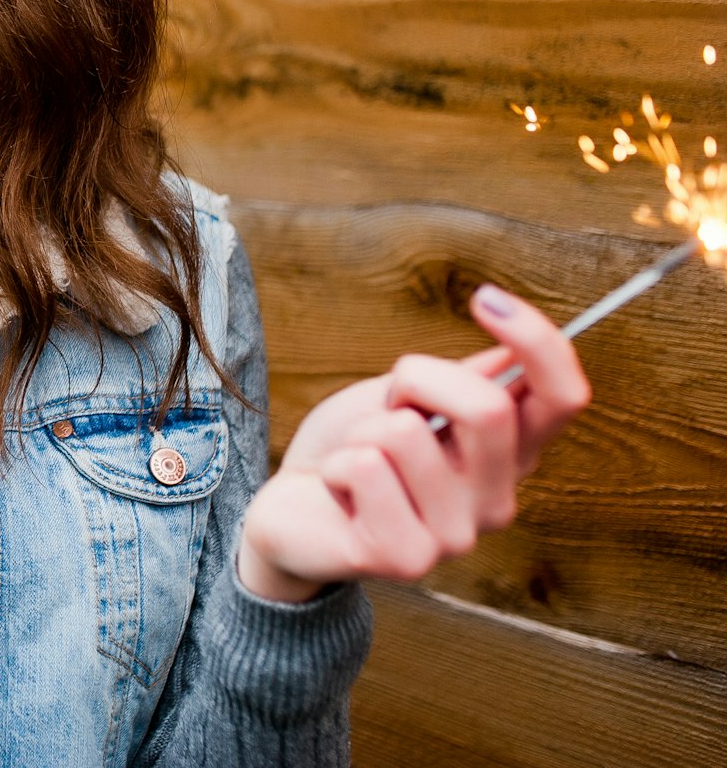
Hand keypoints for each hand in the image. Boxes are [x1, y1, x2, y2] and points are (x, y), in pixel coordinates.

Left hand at [237, 282, 592, 602]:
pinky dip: (336, 463)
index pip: (564, 398)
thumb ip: (464, 381)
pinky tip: (338, 492)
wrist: (291, 512)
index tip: (486, 298)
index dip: (540, 342)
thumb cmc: (351, 448)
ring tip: (356, 460)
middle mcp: (497, 500)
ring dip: (362, 429)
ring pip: (406, 433)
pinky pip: (365, 467)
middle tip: (386, 405)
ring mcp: (456, 536)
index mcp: (510, 454)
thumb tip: (513, 353)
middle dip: (416, 378)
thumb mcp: (405, 398)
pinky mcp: (406, 558)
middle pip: (489, 407)